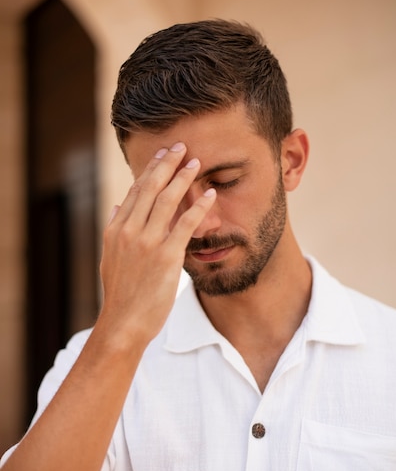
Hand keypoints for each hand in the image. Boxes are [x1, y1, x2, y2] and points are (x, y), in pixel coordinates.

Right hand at [97, 142, 215, 349]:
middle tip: (181, 146)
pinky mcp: (166, 256)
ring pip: (167, 199)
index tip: (162, 155)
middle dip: (167, 164)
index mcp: (116, 229)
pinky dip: (199, 206)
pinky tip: (210, 194)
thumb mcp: (110, 258)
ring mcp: (147, 242)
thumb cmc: (121, 293)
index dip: (150, 170)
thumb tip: (117, 206)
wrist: (124, 323)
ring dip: (183, 177)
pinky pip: (186, 224)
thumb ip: (114, 229)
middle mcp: (129, 230)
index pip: (135, 191)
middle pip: (150, 187)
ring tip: (196, 162)